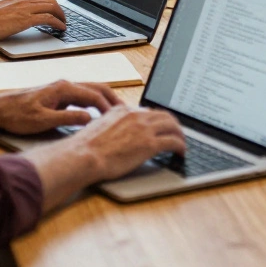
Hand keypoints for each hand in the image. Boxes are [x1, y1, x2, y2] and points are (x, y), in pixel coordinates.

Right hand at [0, 0, 65, 53]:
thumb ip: (8, 1)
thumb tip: (13, 2)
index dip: (49, 2)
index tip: (53, 9)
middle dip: (59, 8)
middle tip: (62, 16)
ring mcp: (26, 8)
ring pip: (52, 7)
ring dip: (61, 15)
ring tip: (64, 22)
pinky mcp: (26, 19)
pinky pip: (49, 18)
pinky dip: (58, 22)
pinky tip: (61, 27)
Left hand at [0, 80, 121, 134]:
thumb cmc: (16, 114)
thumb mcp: (42, 121)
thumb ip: (67, 118)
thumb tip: (88, 118)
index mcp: (63, 89)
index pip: (93, 95)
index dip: (108, 107)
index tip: (118, 119)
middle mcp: (65, 85)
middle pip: (97, 88)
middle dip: (113, 99)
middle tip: (126, 112)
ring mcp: (62, 89)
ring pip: (91, 90)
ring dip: (106, 100)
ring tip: (117, 112)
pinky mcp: (59, 96)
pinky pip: (83, 96)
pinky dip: (96, 102)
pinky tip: (98, 112)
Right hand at [68, 107, 186, 179]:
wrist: (83, 156)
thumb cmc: (85, 148)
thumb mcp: (99, 127)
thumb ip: (111, 125)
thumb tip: (117, 134)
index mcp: (123, 110)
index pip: (147, 111)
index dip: (157, 119)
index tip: (161, 126)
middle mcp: (135, 115)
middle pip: (164, 115)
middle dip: (173, 124)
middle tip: (177, 133)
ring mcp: (143, 129)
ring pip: (172, 126)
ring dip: (180, 134)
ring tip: (182, 143)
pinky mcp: (149, 144)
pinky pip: (173, 141)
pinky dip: (181, 146)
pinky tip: (181, 152)